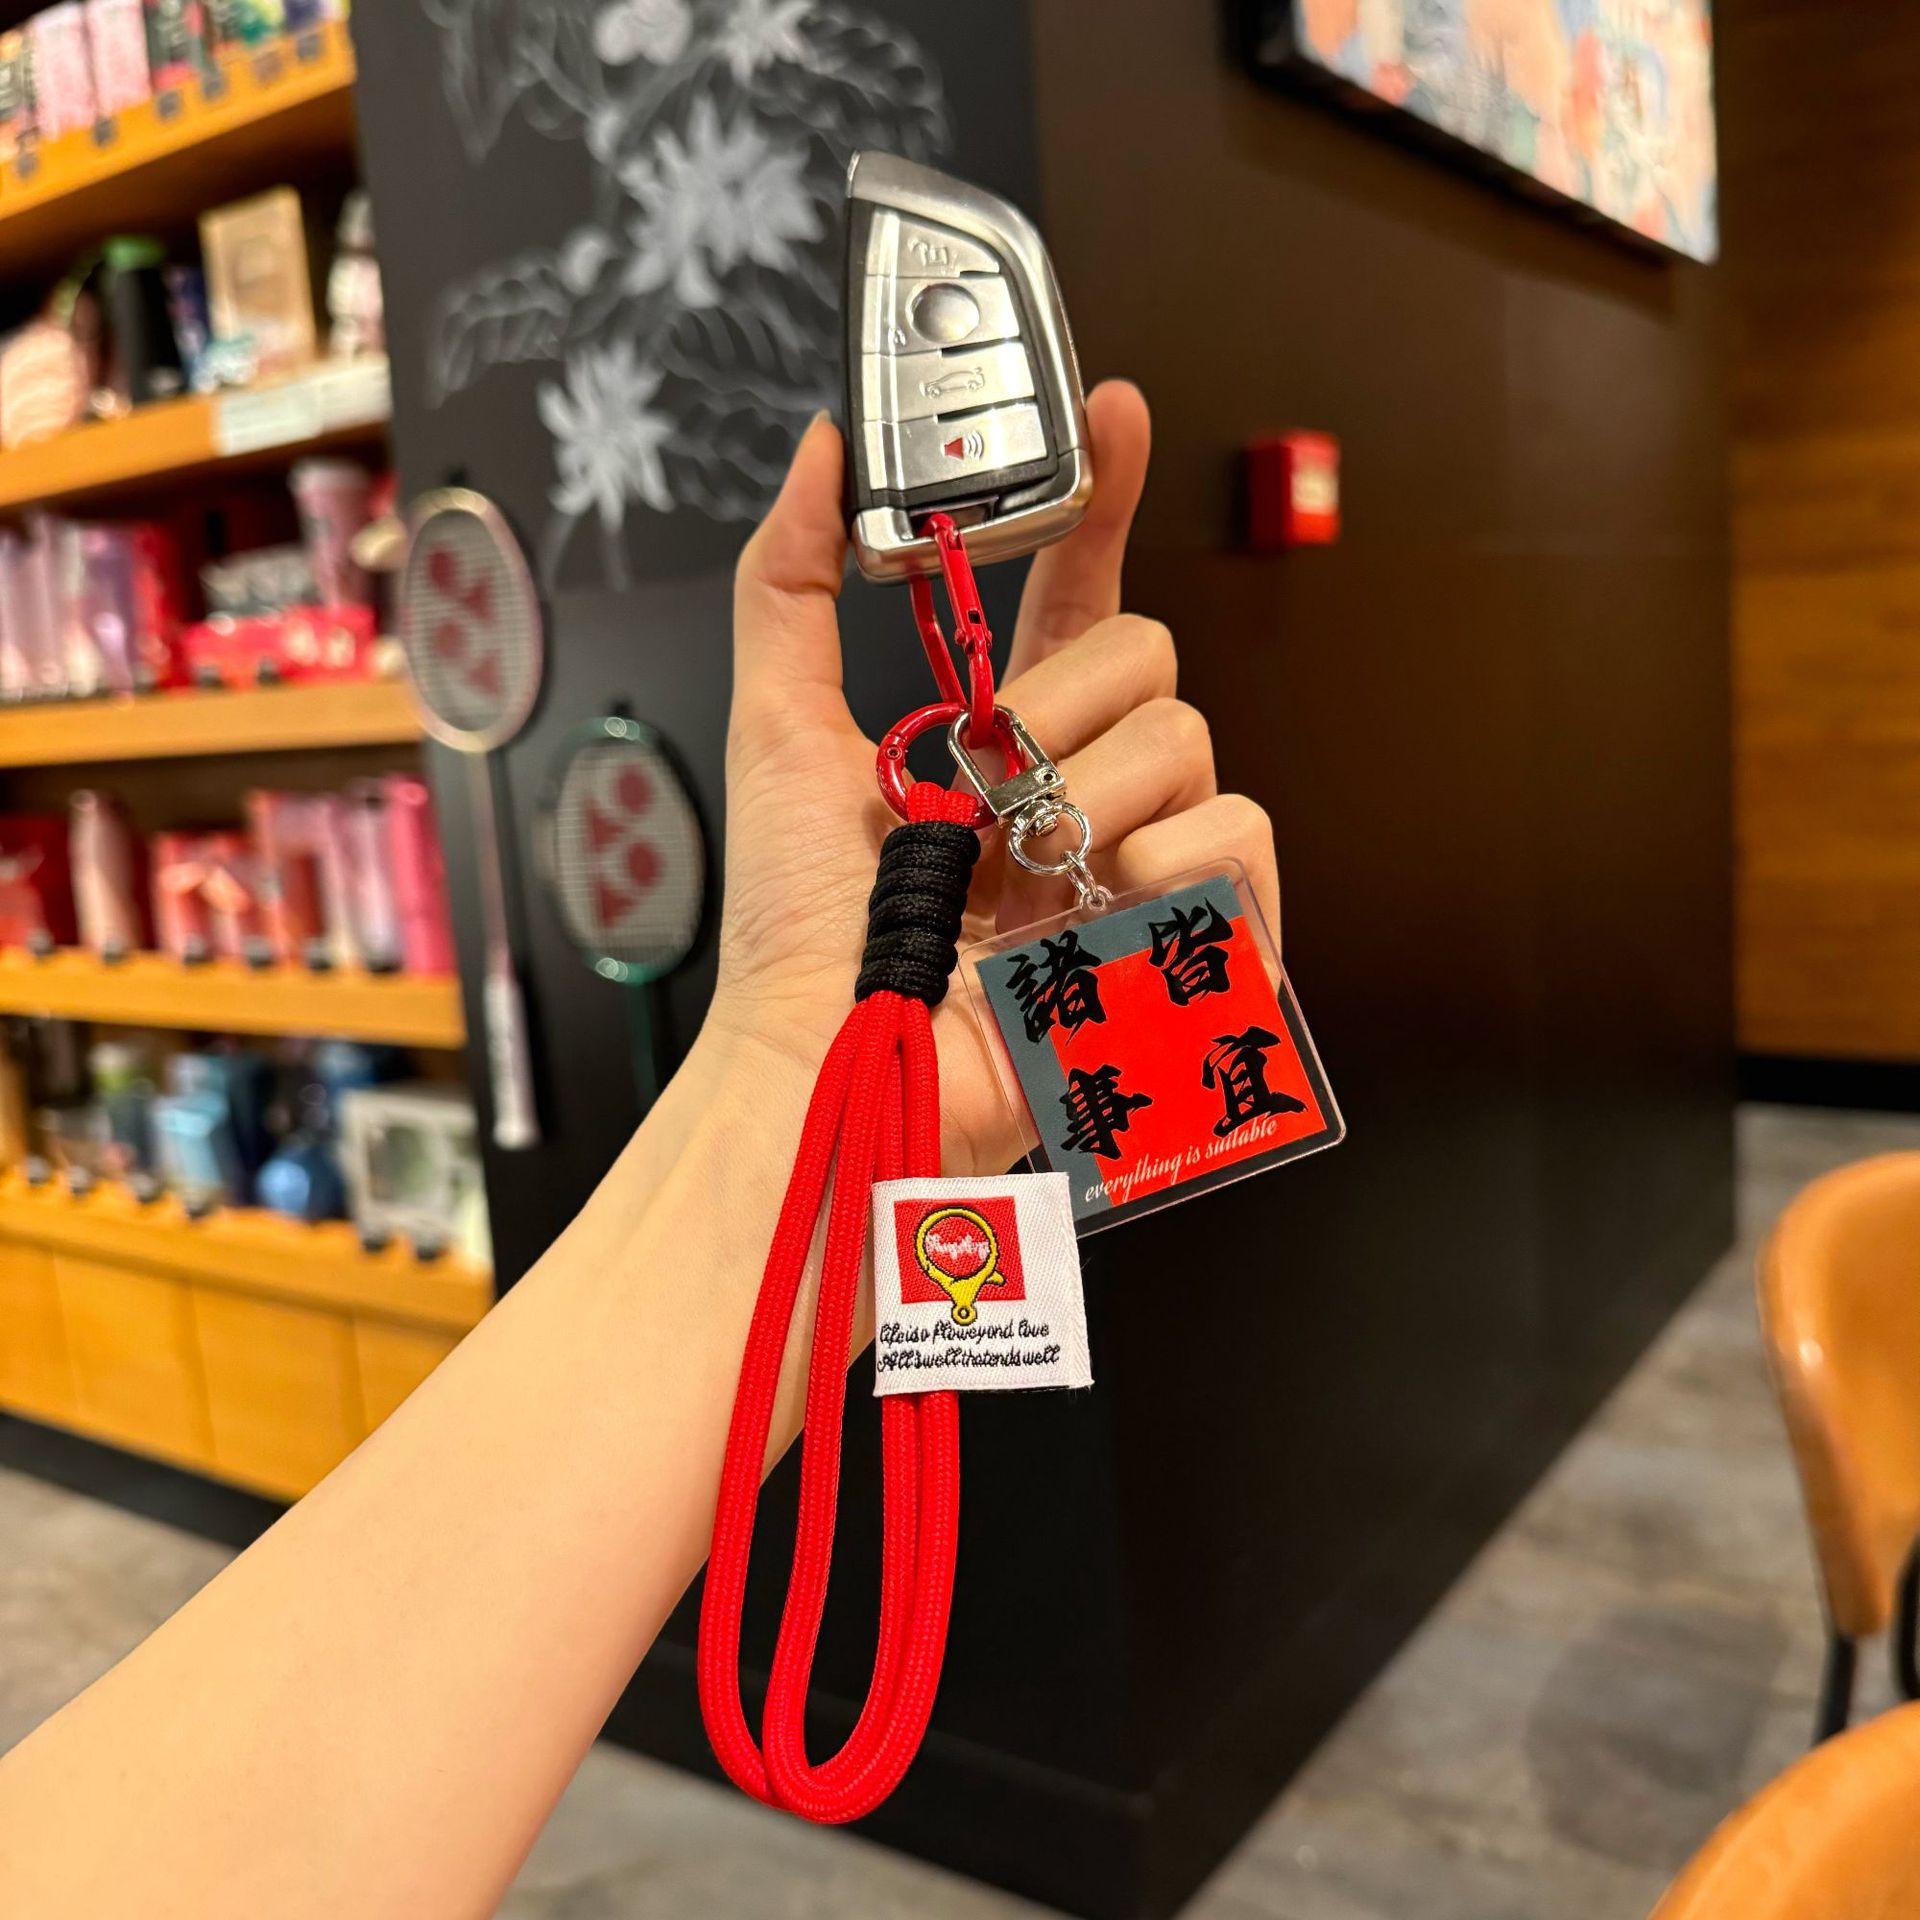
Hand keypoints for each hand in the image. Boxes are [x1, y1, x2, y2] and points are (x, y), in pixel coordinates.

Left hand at [707, 381, 1279, 1176]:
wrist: (831, 1054)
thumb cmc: (800, 925)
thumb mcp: (778, 730)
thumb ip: (789, 582)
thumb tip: (817, 451)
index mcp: (1009, 735)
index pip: (1080, 591)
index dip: (1104, 498)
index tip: (1110, 412)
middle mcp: (1087, 786)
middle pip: (1147, 652)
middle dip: (1056, 701)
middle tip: (982, 779)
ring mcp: (1145, 856)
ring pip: (1186, 737)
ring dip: (1085, 793)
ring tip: (1016, 867)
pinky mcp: (1195, 932)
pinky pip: (1239, 832)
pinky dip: (1161, 860)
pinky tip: (1093, 906)